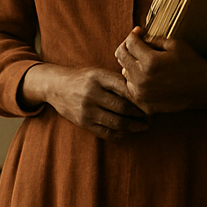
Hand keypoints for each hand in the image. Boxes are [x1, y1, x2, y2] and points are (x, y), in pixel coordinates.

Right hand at [20, 64, 149, 139]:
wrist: (56, 86)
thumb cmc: (83, 78)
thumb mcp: (98, 73)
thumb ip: (117, 81)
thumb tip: (142, 92)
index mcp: (98, 77)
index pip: (125, 88)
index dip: (140, 97)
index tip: (150, 102)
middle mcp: (92, 93)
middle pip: (123, 107)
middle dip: (140, 115)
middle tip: (150, 117)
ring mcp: (87, 110)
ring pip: (117, 122)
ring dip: (133, 126)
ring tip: (143, 126)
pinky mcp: (83, 122)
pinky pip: (106, 132)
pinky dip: (119, 133)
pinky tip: (126, 131)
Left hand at [115, 27, 206, 113]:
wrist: (204, 88)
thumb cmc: (191, 63)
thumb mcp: (175, 44)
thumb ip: (152, 39)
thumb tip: (137, 36)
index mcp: (150, 62)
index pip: (129, 42)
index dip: (134, 34)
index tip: (140, 32)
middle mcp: (142, 79)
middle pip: (121, 56)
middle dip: (128, 47)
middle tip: (138, 45)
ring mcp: (141, 94)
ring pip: (123, 71)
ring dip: (131, 64)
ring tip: (145, 62)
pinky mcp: (144, 104)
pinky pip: (130, 87)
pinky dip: (135, 80)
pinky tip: (147, 76)